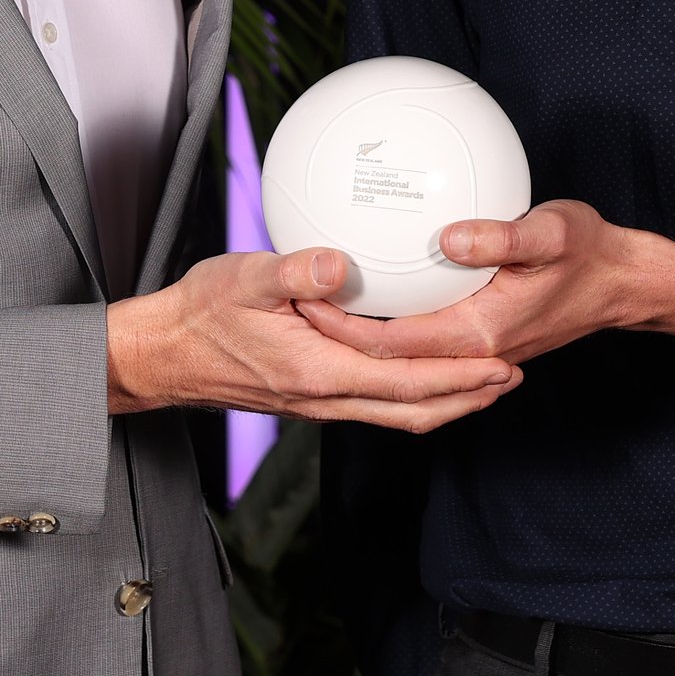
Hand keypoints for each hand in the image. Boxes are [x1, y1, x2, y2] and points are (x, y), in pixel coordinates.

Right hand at [106, 247, 522, 430]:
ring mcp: (316, 402)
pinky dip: (410, 393)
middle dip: (466, 397)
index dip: (458, 378)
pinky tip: (419, 367)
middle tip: (512, 377)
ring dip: (444, 400)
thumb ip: (294, 272)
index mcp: (318, 373)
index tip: (501, 364)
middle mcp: (324, 399)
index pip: (405, 384)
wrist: (163, 354)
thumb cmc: (200, 314)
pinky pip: (373, 403)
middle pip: (412, 410)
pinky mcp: (308, 395)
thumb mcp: (244, 279)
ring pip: (394, 413)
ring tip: (482, 380)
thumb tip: (338, 262)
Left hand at [297, 199, 674, 366]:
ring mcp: (473, 350)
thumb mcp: (552, 233)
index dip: (339, 327)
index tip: (300, 296)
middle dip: (331, 335)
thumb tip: (450, 237)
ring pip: (398, 355)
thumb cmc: (590, 254)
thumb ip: (502, 237)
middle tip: (287, 296)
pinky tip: (367, 290)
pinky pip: (419, 338)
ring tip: (310, 299)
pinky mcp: (476, 336)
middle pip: (381, 358)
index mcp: (477, 336)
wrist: (622, 283)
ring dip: (354, 334)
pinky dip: (386, 323)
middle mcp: (470, 352)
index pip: (388, 346)